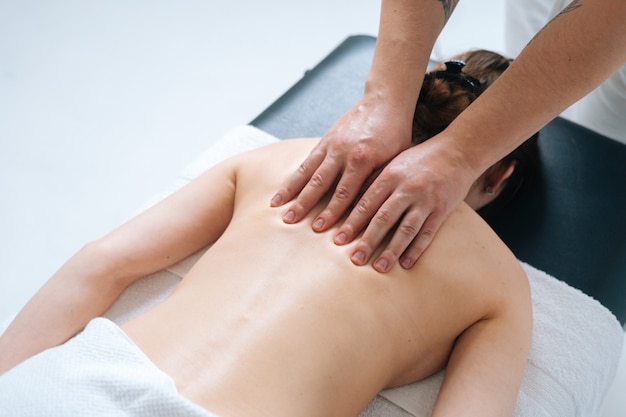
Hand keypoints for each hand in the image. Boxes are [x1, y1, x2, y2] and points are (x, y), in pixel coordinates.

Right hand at [270, 96, 411, 230]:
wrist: (386, 100)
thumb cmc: (396, 133)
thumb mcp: (395, 159)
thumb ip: (377, 182)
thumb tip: (364, 211)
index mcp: (363, 159)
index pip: (345, 193)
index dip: (332, 213)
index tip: (322, 231)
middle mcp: (343, 151)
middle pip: (319, 183)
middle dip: (304, 205)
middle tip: (290, 222)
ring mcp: (331, 144)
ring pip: (307, 171)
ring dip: (291, 191)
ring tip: (276, 207)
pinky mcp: (325, 140)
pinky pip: (306, 161)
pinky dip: (294, 177)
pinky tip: (283, 190)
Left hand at [335, 136, 476, 272]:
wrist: (458, 151)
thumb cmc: (419, 159)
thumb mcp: (393, 164)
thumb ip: (373, 182)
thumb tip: (349, 203)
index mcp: (390, 175)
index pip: (367, 203)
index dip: (352, 223)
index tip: (339, 240)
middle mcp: (407, 188)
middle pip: (384, 218)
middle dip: (368, 241)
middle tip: (355, 260)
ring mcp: (426, 200)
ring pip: (406, 229)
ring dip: (391, 250)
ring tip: (379, 267)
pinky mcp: (442, 210)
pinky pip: (427, 233)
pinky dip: (416, 249)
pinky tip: (406, 264)